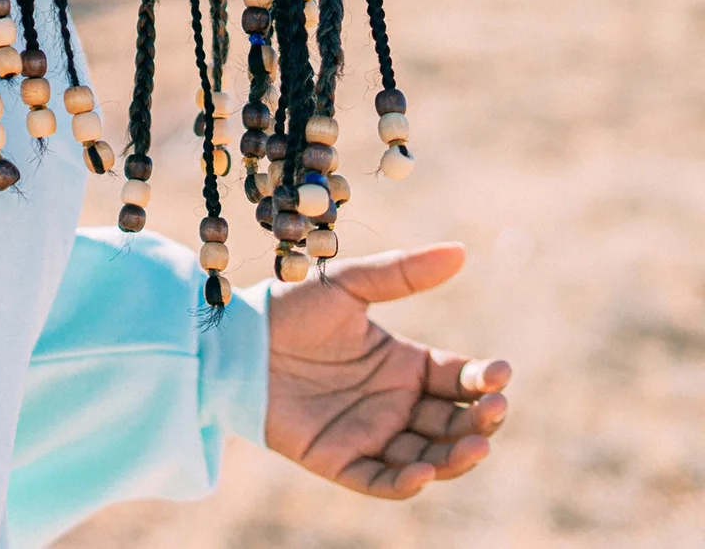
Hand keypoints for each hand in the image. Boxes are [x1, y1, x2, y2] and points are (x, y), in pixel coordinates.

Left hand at [264, 242, 511, 497]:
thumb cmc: (288, 309)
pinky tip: (425, 472)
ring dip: (456, 457)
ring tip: (475, 445)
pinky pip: (379, 480)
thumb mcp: (347, 285)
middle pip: (454, 422)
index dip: (485, 380)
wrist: (232, 340)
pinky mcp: (338, 459)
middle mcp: (394, 404)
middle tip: (496, 409)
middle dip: (481, 420)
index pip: (460, 379)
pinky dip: (405, 483)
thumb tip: (460, 252)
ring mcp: (369, 434)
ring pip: (428, 457)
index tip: (502, 373)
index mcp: (404, 365)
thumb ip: (401, 273)